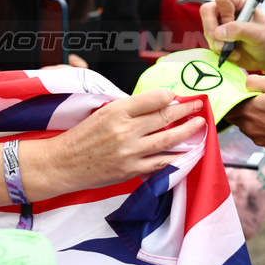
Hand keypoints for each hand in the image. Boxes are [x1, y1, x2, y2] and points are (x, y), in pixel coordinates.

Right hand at [36, 89, 207, 192]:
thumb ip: (128, 108)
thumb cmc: (82, 136)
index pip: (152, 99)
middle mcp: (125, 130)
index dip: (170, 96)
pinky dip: (177, 156)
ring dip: (188, 131)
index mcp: (116, 111)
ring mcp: (130, 151)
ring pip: (168, 138)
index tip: (178, 95)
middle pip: (164, 116)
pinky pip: (161, 162)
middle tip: (199, 105)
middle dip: (186, 110)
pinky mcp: (131, 170)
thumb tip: (156, 103)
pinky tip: (188, 151)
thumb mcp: (102, 112)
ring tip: (200, 124)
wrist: (64, 163)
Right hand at [200, 0, 264, 71]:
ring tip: (236, 51)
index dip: (224, 15)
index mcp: (239, 1)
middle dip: (213, 32)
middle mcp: (228, 10)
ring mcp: (221, 23)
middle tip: (223, 46)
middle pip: (207, 13)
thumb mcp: (257, 34)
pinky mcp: (218, 37)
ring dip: (219, 45)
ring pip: (207, 30)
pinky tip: (234, 54)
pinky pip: (210, 42)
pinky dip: (220, 52)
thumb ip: (239, 30)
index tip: (234, 27)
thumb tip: (218, 32)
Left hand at [227, 74, 264, 155]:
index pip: (226, 105)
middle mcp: (249, 127)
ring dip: (251, 118)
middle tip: (253, 99)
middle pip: (234, 117)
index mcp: (248, 110)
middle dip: (239, 108)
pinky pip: (258, 134)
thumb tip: (245, 83)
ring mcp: (258, 138)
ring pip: (246, 126)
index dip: (230, 98)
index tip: (236, 92)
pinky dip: (263, 127)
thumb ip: (256, 80)